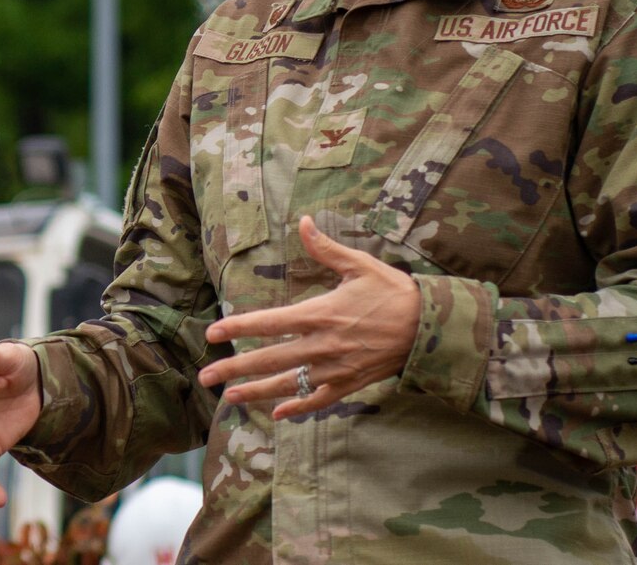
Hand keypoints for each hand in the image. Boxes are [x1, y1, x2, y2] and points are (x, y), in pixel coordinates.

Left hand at [198, 215, 420, 418]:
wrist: (432, 328)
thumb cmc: (394, 292)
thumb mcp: (359, 265)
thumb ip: (325, 248)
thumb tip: (304, 221)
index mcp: (319, 314)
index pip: (267, 322)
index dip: (237, 328)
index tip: (213, 333)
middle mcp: (322, 345)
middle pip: (269, 359)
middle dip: (234, 368)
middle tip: (205, 377)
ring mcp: (335, 368)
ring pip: (288, 384)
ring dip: (256, 392)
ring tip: (228, 397)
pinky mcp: (351, 384)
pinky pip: (319, 400)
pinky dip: (298, 408)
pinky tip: (278, 413)